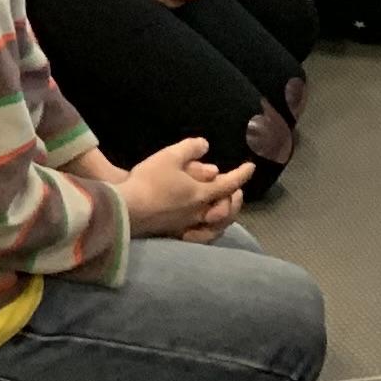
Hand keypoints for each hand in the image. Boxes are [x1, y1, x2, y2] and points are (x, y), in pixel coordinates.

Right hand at [114, 137, 250, 238]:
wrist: (129, 209)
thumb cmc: (150, 180)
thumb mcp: (170, 156)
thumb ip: (190, 149)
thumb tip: (206, 146)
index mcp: (202, 193)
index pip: (229, 184)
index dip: (242, 174)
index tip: (251, 166)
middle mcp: (201, 213)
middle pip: (227, 207)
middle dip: (236, 196)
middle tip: (237, 188)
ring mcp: (190, 226)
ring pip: (217, 224)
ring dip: (226, 213)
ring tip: (225, 205)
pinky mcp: (178, 235)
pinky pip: (203, 235)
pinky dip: (211, 229)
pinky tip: (207, 225)